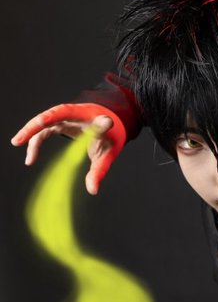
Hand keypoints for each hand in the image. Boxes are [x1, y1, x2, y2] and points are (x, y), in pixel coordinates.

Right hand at [10, 103, 126, 194]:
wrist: (113, 122)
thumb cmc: (111, 134)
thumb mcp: (109, 152)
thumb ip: (100, 170)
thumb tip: (92, 189)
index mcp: (85, 115)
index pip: (66, 112)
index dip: (53, 116)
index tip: (42, 122)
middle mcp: (71, 113)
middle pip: (48, 116)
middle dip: (33, 127)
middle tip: (19, 140)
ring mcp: (63, 118)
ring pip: (42, 124)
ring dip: (29, 135)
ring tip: (19, 147)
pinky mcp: (59, 124)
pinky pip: (43, 132)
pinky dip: (36, 143)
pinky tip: (30, 158)